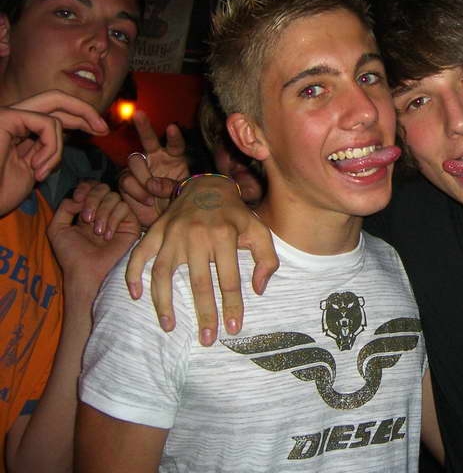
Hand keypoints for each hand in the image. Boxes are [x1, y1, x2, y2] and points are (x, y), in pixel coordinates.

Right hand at [0, 90, 107, 215]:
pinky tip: (36, 167)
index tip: (101, 129)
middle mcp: (12, 114)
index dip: (80, 115)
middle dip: (85, 111)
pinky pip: (47, 124)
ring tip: (43, 171)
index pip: (54, 109)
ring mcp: (7, 113)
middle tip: (104, 128)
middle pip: (56, 97)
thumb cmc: (2, 192)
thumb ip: (48, 147)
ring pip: (54, 115)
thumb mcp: (34, 166)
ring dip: (57, 149)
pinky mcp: (5, 116)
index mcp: (18, 125)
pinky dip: (51, 147)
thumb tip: (73, 133)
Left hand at [48, 181, 140, 305]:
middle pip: (103, 188)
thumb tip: (80, 197)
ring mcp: (118, 216)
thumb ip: (64, 207)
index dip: (85, 188)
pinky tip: (108, 236)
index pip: (90, 187)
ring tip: (97, 232)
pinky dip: (114, 219)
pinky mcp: (131, 223)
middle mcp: (103, 210)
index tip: (78, 199)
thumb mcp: (57, 228)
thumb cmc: (72, 254)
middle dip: (93, 199)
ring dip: (103, 212)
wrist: (87, 271)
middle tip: (86, 218)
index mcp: (87, 209)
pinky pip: (124, 208)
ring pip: (114, 197)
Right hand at [118, 110, 188, 225]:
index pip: (175, 145)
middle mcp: (156, 159)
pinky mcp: (127, 181)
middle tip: (139, 114)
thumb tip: (152, 184)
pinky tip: (147, 200)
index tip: (172, 128)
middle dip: (144, 126)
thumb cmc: (177, 204)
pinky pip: (127, 180)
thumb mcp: (181, 194)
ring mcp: (140, 169)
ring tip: (153, 194)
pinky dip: (137, 191)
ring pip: (135, 161)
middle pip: (149, 140)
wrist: (162, 221)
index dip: (174, 137)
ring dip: (143, 177)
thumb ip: (170, 186)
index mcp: (174, 158)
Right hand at [125, 175, 277, 345]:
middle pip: (199, 283)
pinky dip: (133, 274)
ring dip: (164, 303)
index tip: (233, 328)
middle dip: (204, 314)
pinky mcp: (157, 230)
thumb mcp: (259, 230)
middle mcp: (197, 235)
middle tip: (206, 339)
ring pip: (164, 273)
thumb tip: (258, 290)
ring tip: (169, 327)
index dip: (232, 306)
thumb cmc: (236, 215)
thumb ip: (267, 259)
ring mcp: (173, 233)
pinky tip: (135, 295)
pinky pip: (139, 254)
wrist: (209, 186)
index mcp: (225, 235)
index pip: (229, 279)